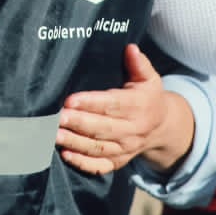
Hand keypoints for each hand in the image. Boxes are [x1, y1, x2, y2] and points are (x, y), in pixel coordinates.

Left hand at [57, 44, 186, 174]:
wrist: (163, 128)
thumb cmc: (147, 97)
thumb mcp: (149, 79)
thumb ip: (139, 64)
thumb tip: (130, 49)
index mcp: (140, 106)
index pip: (113, 104)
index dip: (91, 103)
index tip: (70, 100)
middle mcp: (133, 130)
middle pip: (102, 128)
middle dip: (77, 123)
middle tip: (55, 118)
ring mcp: (126, 148)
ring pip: (98, 147)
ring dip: (74, 142)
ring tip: (52, 135)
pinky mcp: (118, 161)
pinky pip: (101, 166)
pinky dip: (83, 163)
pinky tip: (65, 155)